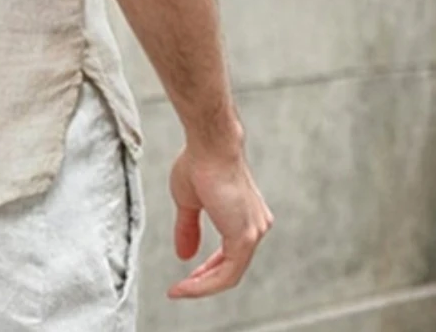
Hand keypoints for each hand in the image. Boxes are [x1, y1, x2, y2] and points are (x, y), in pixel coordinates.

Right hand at [167, 144, 272, 298]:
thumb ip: (189, 229)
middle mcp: (256, 225)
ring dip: (202, 286)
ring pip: (230, 274)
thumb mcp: (189, 202)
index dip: (206, 269)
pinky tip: (187, 285)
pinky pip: (228, 273)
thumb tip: (184, 255)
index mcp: (245, 216)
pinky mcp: (246, 237)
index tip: (186, 277)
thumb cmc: (199, 163)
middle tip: (182, 288)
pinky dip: (206, 283)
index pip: (229, 254)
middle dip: (204, 280)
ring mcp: (254, 231)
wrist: (209, 145)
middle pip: (231, 267)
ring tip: (180, 290)